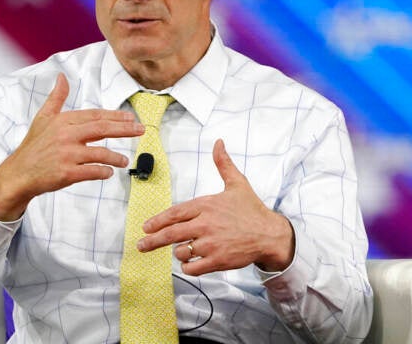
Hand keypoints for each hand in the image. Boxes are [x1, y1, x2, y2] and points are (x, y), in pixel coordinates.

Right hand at [0, 73, 144, 220]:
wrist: (18, 173)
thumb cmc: (34, 146)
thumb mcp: (43, 118)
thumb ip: (56, 98)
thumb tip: (62, 77)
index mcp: (63, 120)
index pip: (95, 116)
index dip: (115, 116)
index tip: (130, 118)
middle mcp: (65, 135)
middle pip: (101, 129)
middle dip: (124, 129)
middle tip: (140, 130)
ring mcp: (66, 155)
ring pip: (100, 153)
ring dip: (115, 157)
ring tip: (125, 160)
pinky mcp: (66, 173)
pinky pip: (92, 172)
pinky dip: (103, 172)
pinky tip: (109, 172)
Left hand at [138, 139, 294, 274]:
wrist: (270, 234)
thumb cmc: (251, 209)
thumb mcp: (237, 183)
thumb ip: (223, 164)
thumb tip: (219, 143)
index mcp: (207, 205)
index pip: (175, 213)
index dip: (158, 221)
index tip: (146, 227)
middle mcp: (206, 224)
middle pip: (171, 234)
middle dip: (152, 241)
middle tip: (141, 245)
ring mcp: (211, 244)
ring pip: (181, 252)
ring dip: (178, 253)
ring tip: (182, 250)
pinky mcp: (218, 261)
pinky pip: (193, 268)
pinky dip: (188, 267)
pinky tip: (190, 263)